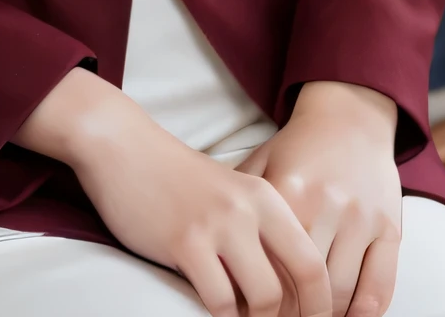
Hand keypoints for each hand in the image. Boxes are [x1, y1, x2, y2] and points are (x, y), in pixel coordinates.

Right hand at [15, 67, 331, 314]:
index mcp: (266, 195)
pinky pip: (219, 301)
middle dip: (298, 316)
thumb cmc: (173, 178)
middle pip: (303, 280)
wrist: (122, 145)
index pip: (314, 260)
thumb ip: (256, 232)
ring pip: (265, 297)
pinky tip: (216, 313)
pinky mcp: (185, 242)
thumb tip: (284, 289)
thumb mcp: (227, 194)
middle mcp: (250, 208)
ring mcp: (218, 225)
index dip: (323, 302)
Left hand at [239, 80, 401, 316]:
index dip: (262, 295)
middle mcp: (327, 204)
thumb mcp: (262, 162)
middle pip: (306, 283)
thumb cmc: (300, 147)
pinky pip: (380, 285)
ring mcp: (362, 218)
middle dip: (293, 311)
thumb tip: (207, 241)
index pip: (270, 262)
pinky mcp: (390, 227)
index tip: (255, 310)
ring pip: (342, 291)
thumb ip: (236, 197)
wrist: (350, 115)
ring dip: (325, 314)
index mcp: (290, 189)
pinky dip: (364, 314)